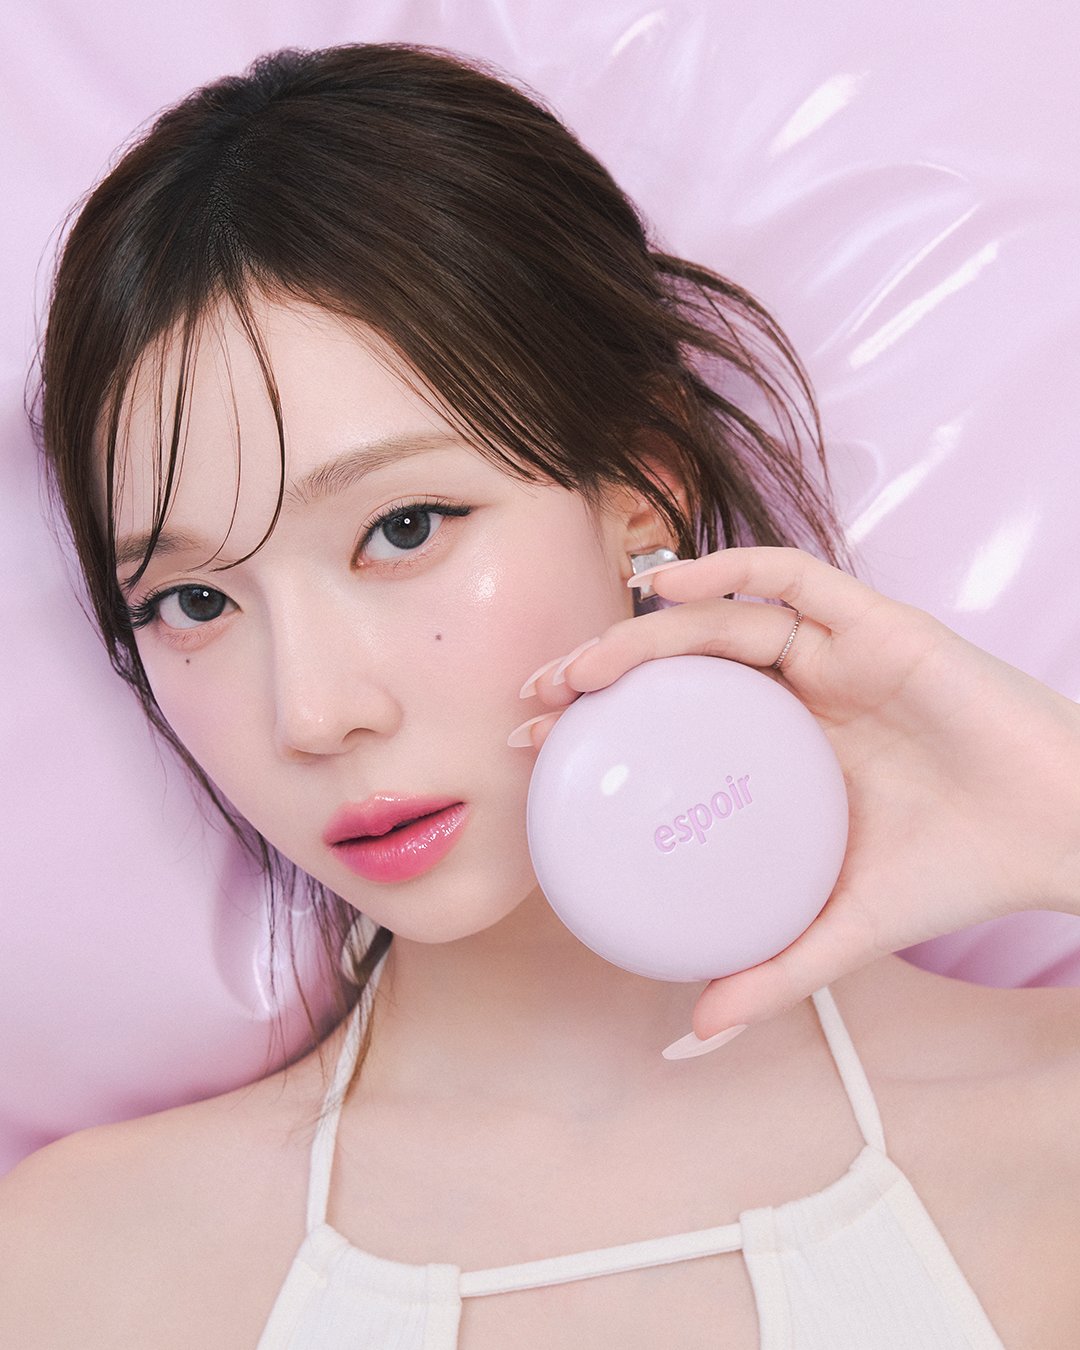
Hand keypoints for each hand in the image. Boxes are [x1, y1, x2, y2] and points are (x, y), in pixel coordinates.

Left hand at [511, 546, 1079, 1037]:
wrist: (1058, 834)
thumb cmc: (956, 871)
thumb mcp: (843, 927)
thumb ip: (773, 970)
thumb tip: (694, 1030)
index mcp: (781, 748)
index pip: (673, 719)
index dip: (602, 724)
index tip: (537, 747)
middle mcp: (798, 692)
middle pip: (680, 662)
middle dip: (600, 672)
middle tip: (534, 702)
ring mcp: (834, 654)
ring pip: (722, 619)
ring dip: (644, 633)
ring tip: (582, 665)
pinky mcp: (876, 622)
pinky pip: (793, 578)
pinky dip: (728, 572)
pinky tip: (668, 588)